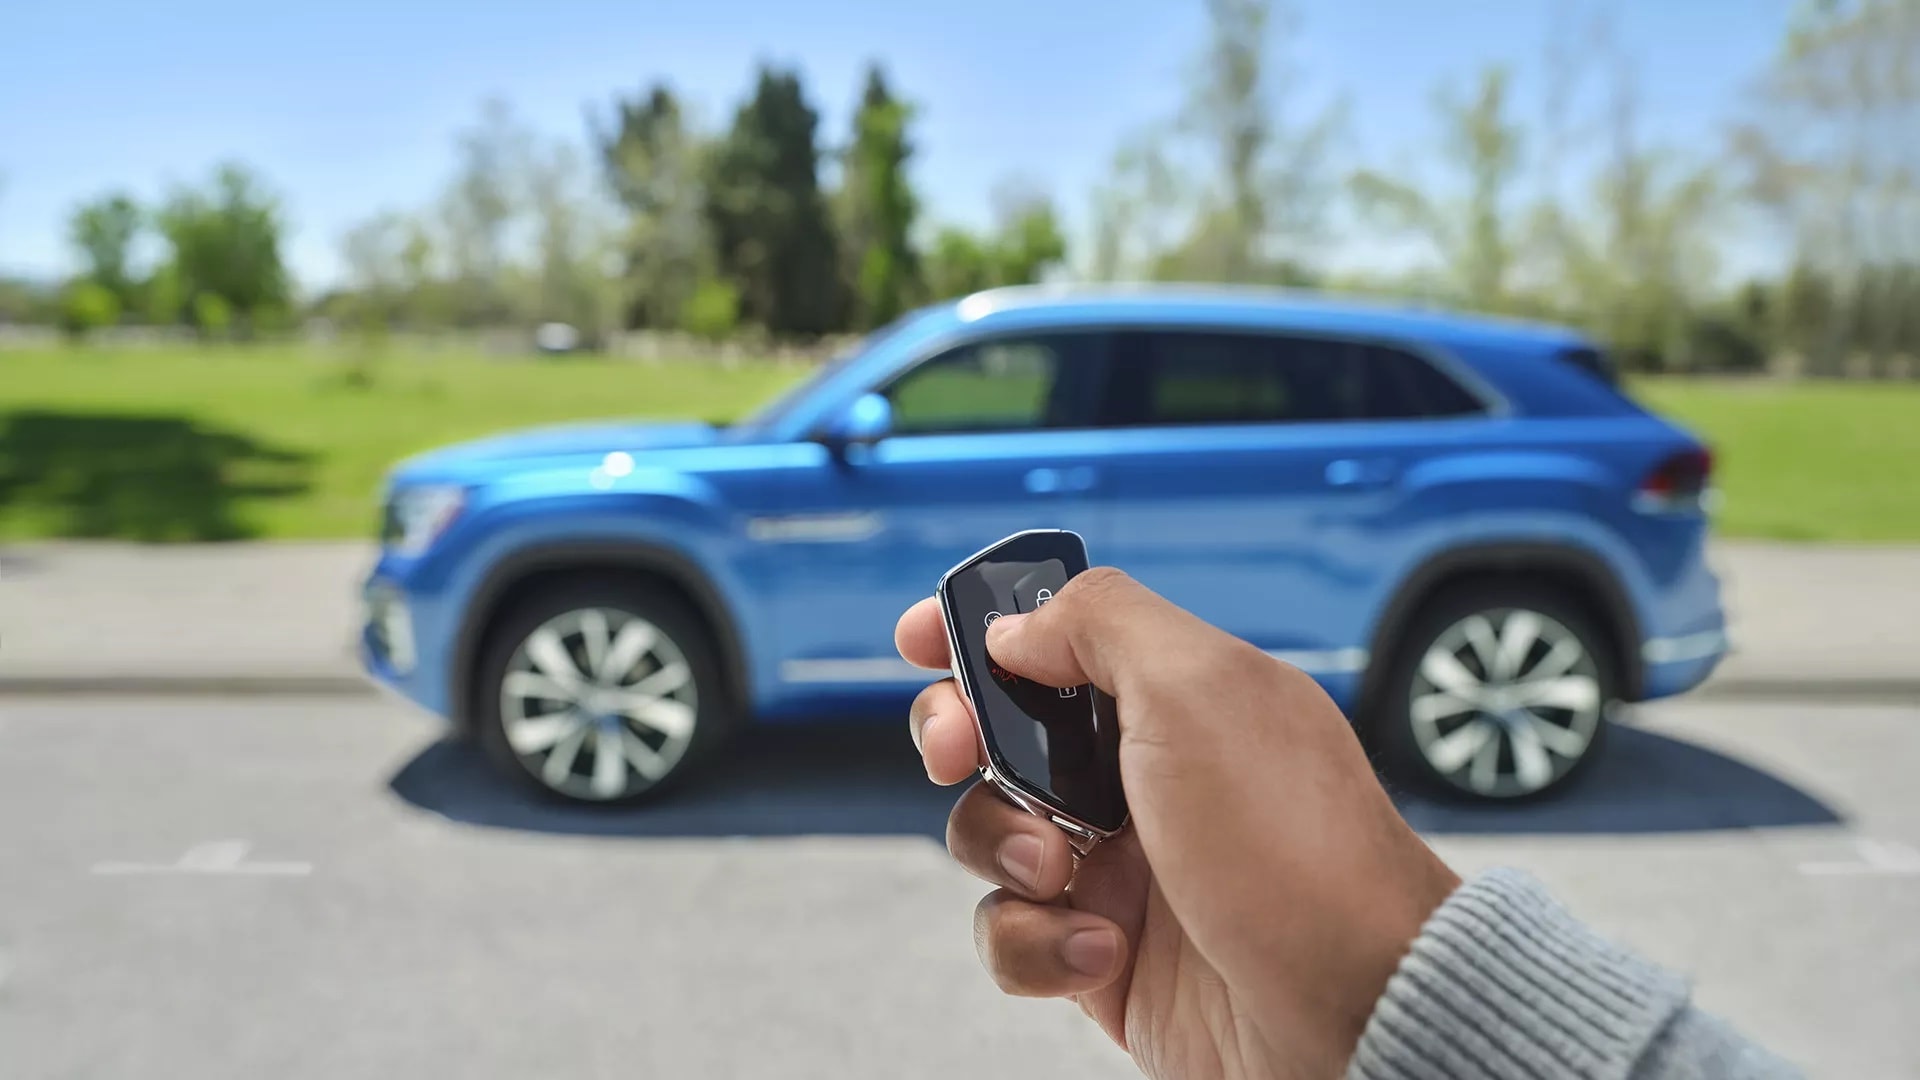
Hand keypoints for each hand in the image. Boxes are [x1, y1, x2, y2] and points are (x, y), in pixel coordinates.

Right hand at [895, 568, 1460, 1079]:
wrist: (1351, 1011)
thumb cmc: (1296, 850)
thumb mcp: (1198, 689)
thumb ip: (1101, 624)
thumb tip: (1018, 626)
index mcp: (1176, 695)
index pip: (1062, 634)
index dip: (984, 627)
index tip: (920, 638)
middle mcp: (1146, 774)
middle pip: (1003, 731)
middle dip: (963, 737)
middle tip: (962, 752)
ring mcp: (1124, 866)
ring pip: (993, 836)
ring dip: (1006, 850)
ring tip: (1070, 878)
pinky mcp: (1105, 955)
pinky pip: (1015, 935)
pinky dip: (1037, 944)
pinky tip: (1102, 953)